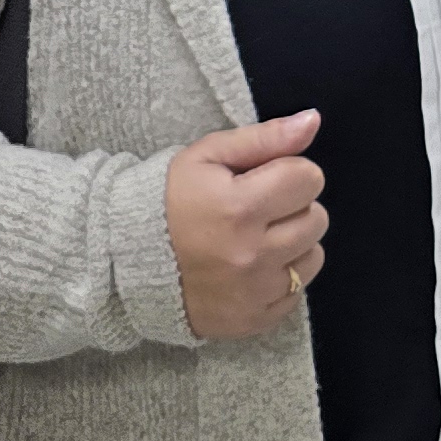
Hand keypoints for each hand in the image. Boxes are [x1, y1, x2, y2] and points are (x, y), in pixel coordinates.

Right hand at [167, 111, 330, 339]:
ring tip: (257, 237)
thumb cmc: (168, 199)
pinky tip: (253, 267)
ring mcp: (254, 292)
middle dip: (292, 206)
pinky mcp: (254, 320)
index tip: (264, 179)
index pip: (308, 178)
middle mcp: (251, 254)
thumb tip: (313, 120)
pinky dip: (283, 277)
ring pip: (313, 255)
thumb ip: (265, 138)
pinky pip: (297, 292)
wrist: (125, 262)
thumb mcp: (207, 156)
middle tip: (258, 209)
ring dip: (293, 242)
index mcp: (239, 207)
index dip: (290, 172)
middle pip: (316, 218)